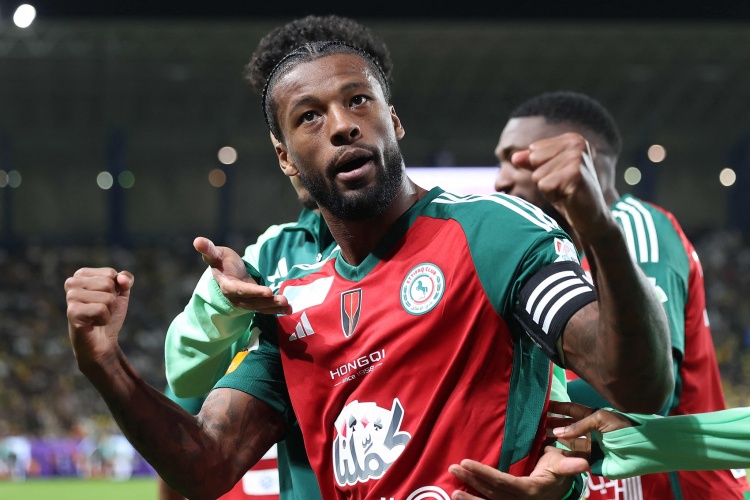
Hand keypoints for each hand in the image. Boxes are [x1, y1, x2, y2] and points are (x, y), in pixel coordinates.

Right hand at [65, 267, 133, 367]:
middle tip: (101, 310)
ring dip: (108, 311)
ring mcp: (70, 297)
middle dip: (112, 300)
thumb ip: (125, 280)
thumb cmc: (109, 314)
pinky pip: (101, 310)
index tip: (104, 299)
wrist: (101, 341)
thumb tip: (121, 278)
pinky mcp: (72, 312)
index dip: (116, 289)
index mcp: (81, 274)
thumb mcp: (121, 293)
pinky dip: (104, 319)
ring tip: (96, 317)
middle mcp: (72, 282)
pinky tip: (93, 323)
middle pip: (108, 284)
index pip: (110, 273)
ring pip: (107, 297)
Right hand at [194, 237, 290, 313]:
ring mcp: (246, 302)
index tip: (268, 291)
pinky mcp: (254, 302)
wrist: (226, 273)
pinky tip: (288, 309)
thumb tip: (197, 240)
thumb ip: (209, 249)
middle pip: (253, 301)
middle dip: (268, 301)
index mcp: (227, 285)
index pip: (240, 290)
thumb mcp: (215, 254)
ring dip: (274, 307)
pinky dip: (276, 309)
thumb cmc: (222, 261)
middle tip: (283, 300)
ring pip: (260, 306)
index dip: (253, 291)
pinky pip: (265, 307)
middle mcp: (236, 297)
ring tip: (288, 305)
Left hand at [449, 447, 588, 499]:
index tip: (466, 462)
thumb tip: (581, 463)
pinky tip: (461, 498)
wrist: (559, 487)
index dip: (485, 474)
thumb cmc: (556, 469)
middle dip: (472, 481)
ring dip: (470, 497)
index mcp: (531, 490)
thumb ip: (568, 465)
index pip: (504, 483)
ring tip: (452, 491)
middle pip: (493, 493)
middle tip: (453, 467)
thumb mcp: (561, 464)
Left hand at [511, 133, 613, 243]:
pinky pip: (544, 185)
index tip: (559, 176)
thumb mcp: (547, 173)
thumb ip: (530, 161)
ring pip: (538, 174)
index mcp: (572, 138)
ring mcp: (577, 158)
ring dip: (547, 187)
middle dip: (542, 177)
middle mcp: (577, 143)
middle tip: (562, 184)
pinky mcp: (575, 175)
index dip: (541, 168)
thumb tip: (514, 157)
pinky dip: (551, 195)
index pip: (533, 150)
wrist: (590, 215)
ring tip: (565, 190)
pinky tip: (567, 196)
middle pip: (534, 159)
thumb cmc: (567, 192)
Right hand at [548, 401, 633, 453]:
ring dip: (555, 438)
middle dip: (553, 423)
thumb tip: (558, 431)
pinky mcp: (590, 457)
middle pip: (566, 425)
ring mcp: (589, 443)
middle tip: (537, 422)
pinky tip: (551, 450)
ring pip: (568, 440)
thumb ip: (579, 425)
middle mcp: (588, 429)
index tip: (544, 405)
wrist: (640, 449)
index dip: (558, 407)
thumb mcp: (600, 419)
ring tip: (540, 435)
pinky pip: (573, 454)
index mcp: (592, 415)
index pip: (571, 409)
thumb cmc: (622, 428)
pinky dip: (562, 453)